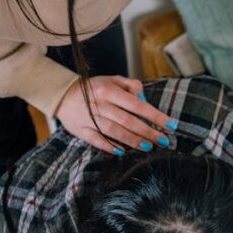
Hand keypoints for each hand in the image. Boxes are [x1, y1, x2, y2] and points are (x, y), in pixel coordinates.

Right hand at [55, 76, 176, 154]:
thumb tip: (144, 97)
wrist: (62, 94)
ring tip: (148, 147)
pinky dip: (110, 147)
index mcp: (109, 90)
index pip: (137, 104)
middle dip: (148, 132)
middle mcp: (100, 104)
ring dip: (133, 141)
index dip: (155, 116)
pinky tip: (123, 152)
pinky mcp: (80, 130)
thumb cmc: (94, 88)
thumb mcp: (112, 80)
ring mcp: (89, 118)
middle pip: (128, 121)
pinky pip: (97, 140)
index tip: (171, 125)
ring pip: (114, 132)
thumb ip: (131, 85)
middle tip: (163, 141)